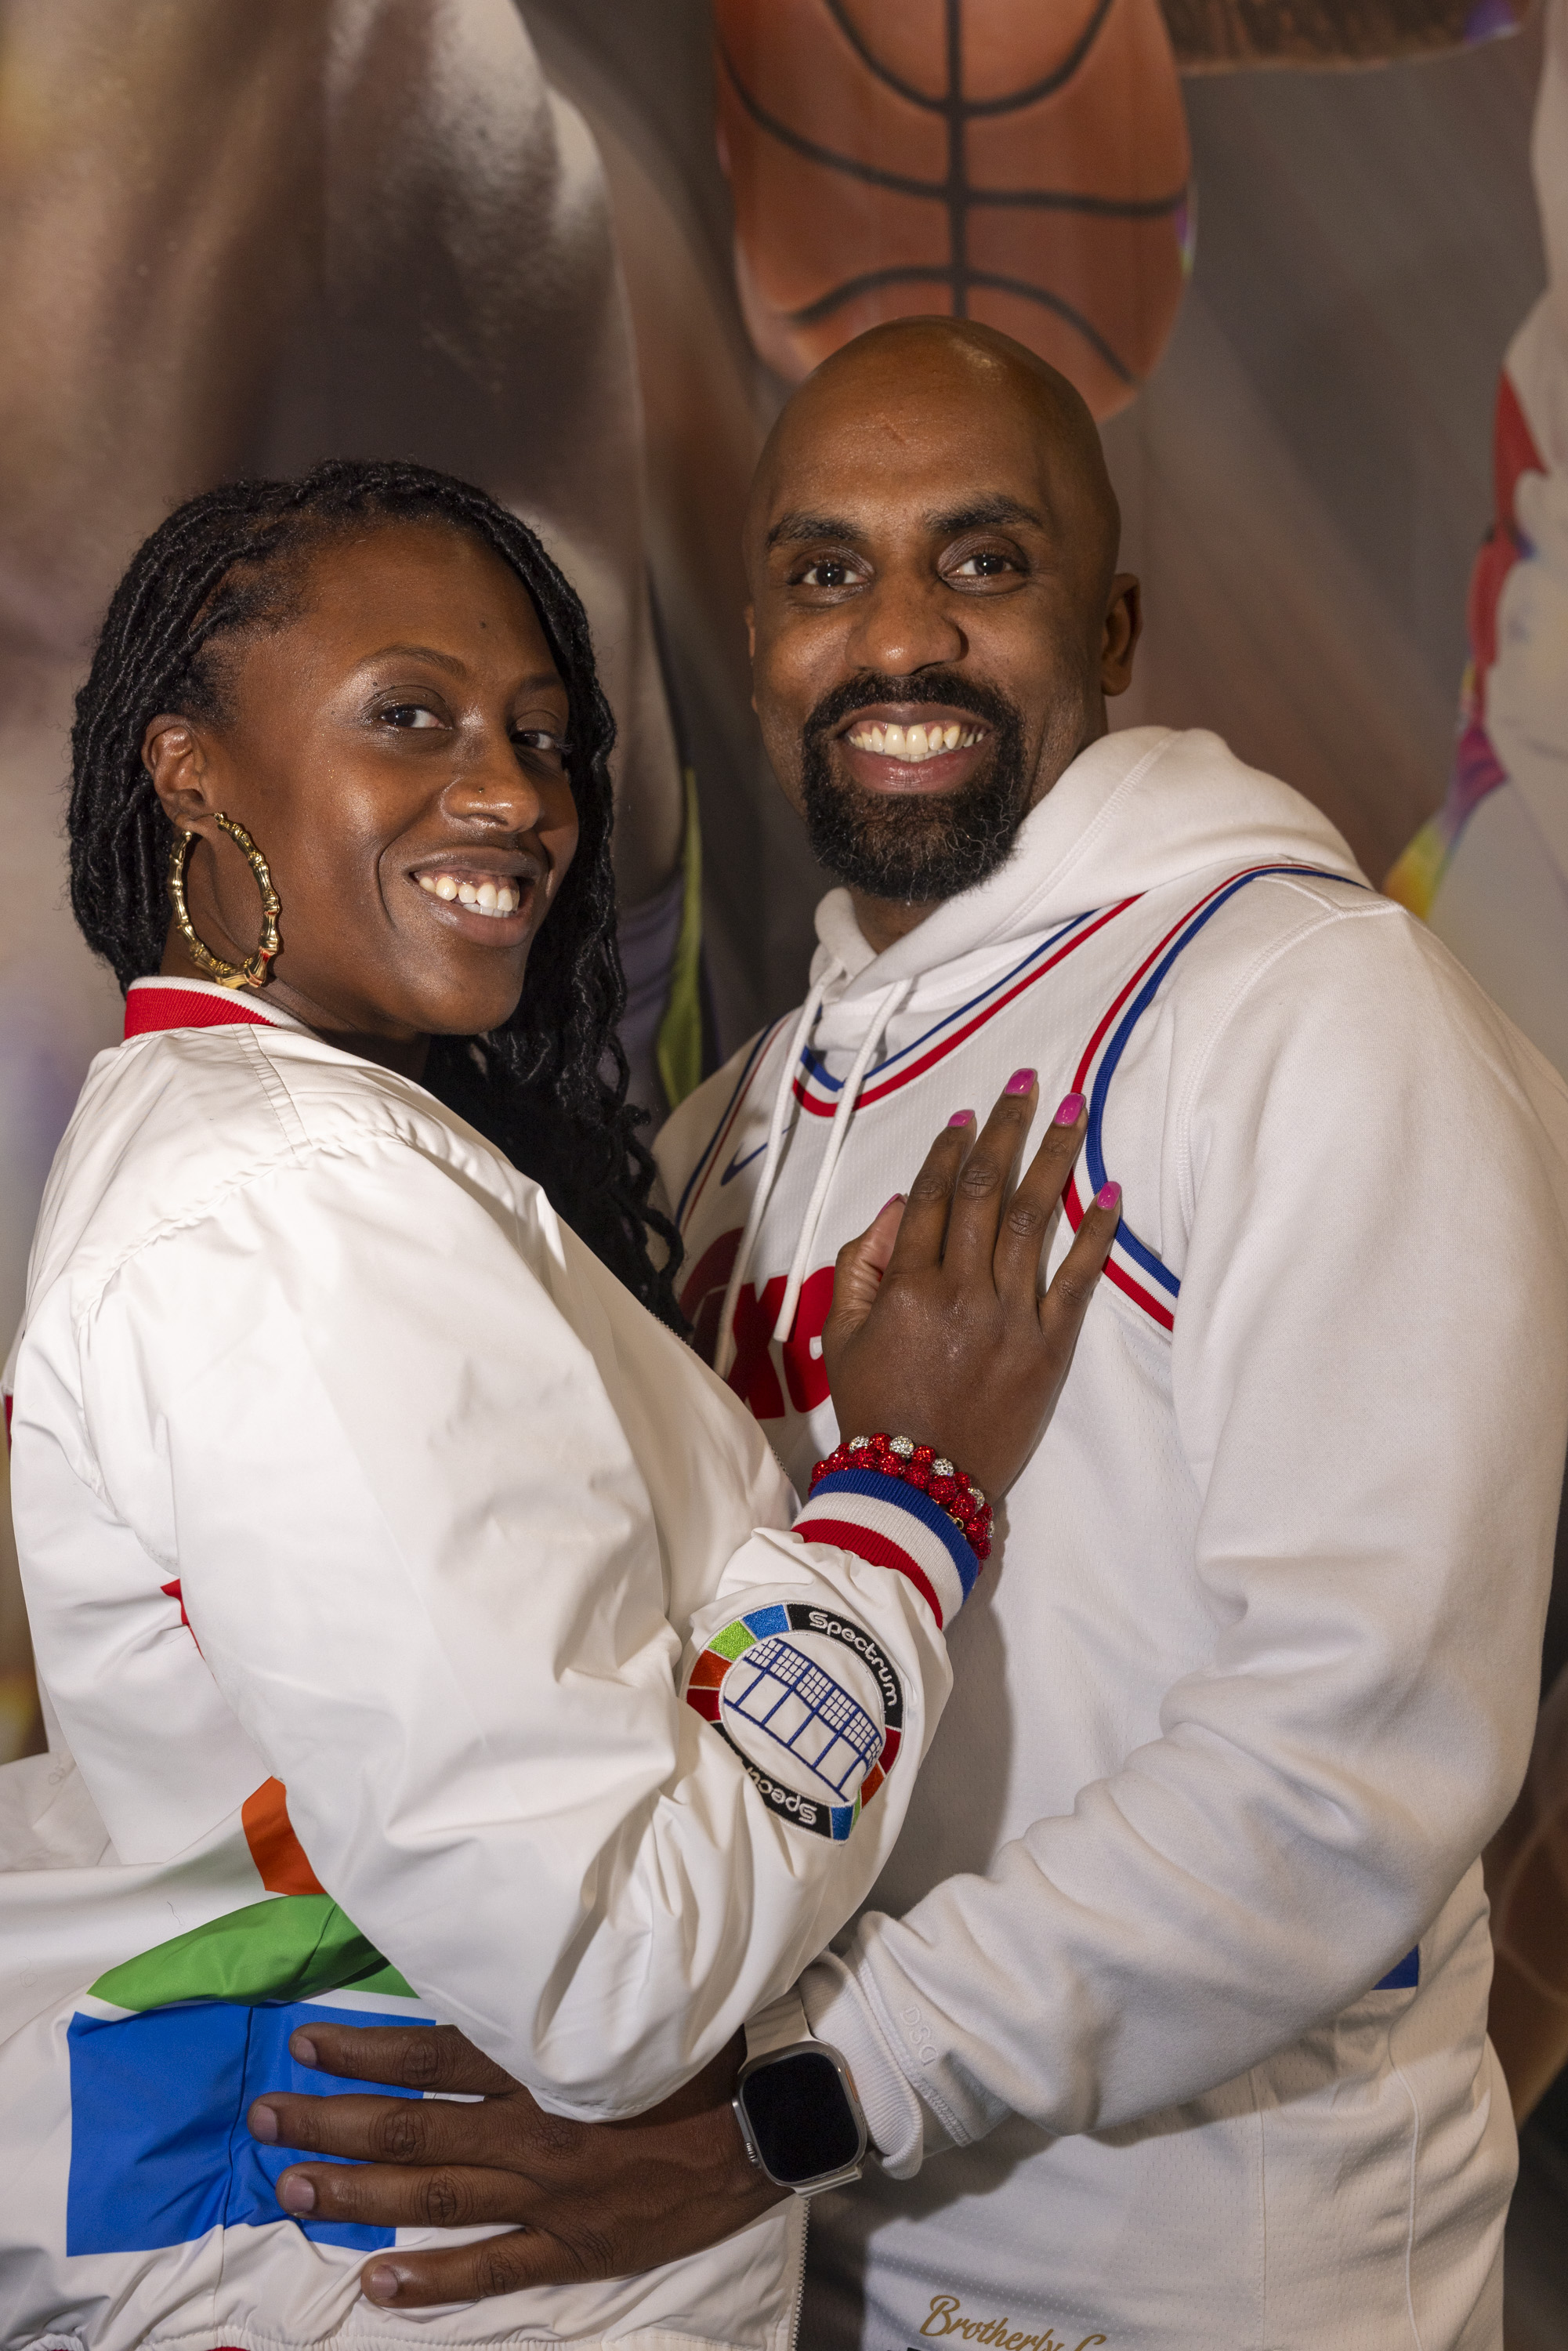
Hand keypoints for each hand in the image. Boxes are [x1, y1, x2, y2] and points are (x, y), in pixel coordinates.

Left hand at [247, 2020, 782, 2308]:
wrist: (766, 2117)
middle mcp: (530, 2125)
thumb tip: (482, 1975)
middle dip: (331, 2122)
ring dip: (358, 2195)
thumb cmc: (694, 2046)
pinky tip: (377, 2285)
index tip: (303, 2043)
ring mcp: (550, 2193)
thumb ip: (548, 2001)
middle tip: (265, 2123)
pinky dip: (432, 2280)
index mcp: (539, 2060)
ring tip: (293, 2194)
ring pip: (434, 2194)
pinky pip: (492, 2268)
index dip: (361, 2049)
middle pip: (411, 2125)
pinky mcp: (576, 2244)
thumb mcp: (618, 2001)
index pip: (428, 2052)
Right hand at [824, 1078, 1117, 1497]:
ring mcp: (1008, 1318)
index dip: (949, 1150)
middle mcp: (960, 1291)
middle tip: (1028, 1083)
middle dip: (1007, 1130)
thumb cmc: (876, 1407)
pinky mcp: (1048, 1347)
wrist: (919, 1482)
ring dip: (1056, 1157)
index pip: (929, 1197)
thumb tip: (895, 1204)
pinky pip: (1077, 1280)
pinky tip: (1111, 1192)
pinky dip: (1095, 1233)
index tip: (969, 1115)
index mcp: (906, 1286)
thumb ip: (859, 1265)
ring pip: (1034, 1219)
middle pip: (984, 1190)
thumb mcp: (839, 1335)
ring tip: (1074, 1110)